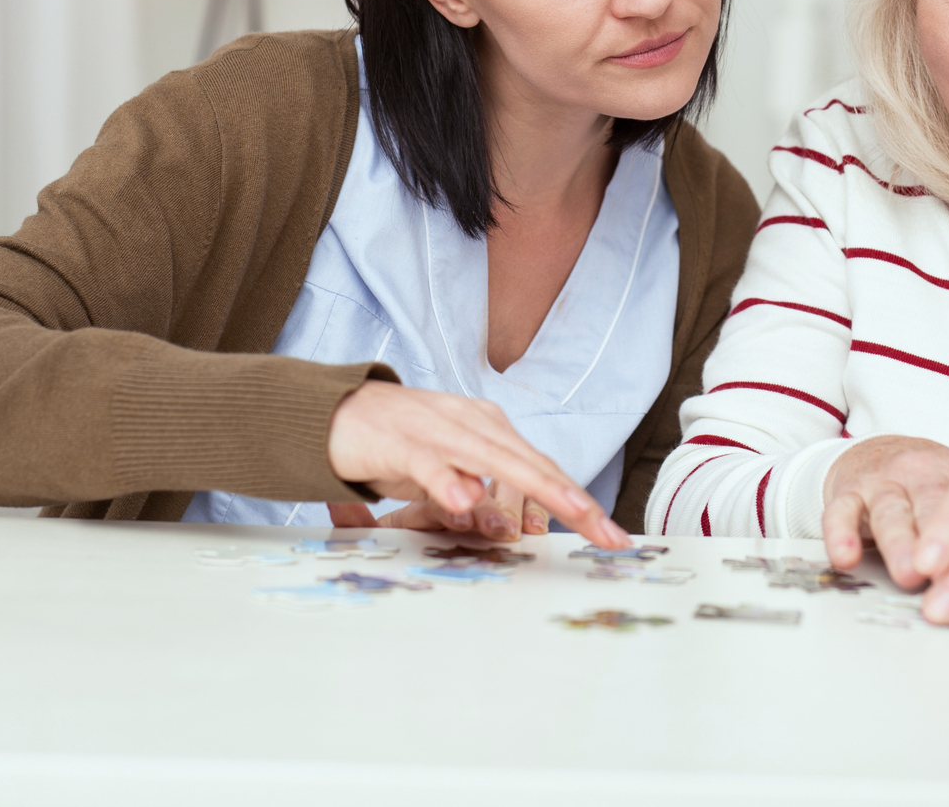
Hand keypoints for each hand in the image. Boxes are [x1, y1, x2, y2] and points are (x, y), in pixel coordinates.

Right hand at [325, 380, 627, 547]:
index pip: (543, 468)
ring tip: (571, 509)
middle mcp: (473, 424)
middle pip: (532, 465)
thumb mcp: (448, 474)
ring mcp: (439, 430)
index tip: (613, 537)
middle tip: (607, 532)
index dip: (580, 501)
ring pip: (494, 460)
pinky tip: (465, 502)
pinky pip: (428, 464)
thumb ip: (477, 496)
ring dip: (534, 486)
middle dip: (574, 499)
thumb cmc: (398, 444)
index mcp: (489, 429)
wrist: (334, 410)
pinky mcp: (400, 442)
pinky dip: (447, 482)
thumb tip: (509, 529)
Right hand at [821, 436, 948, 587]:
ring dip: (901, 543)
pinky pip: (840, 510)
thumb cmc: (939, 489)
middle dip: (948, 546)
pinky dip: (841, 534)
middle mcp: (925, 473)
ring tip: (910, 574)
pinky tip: (846, 557)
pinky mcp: (849, 491)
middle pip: (937, 505)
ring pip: (891, 509)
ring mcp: (885, 482)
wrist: (884, 454)